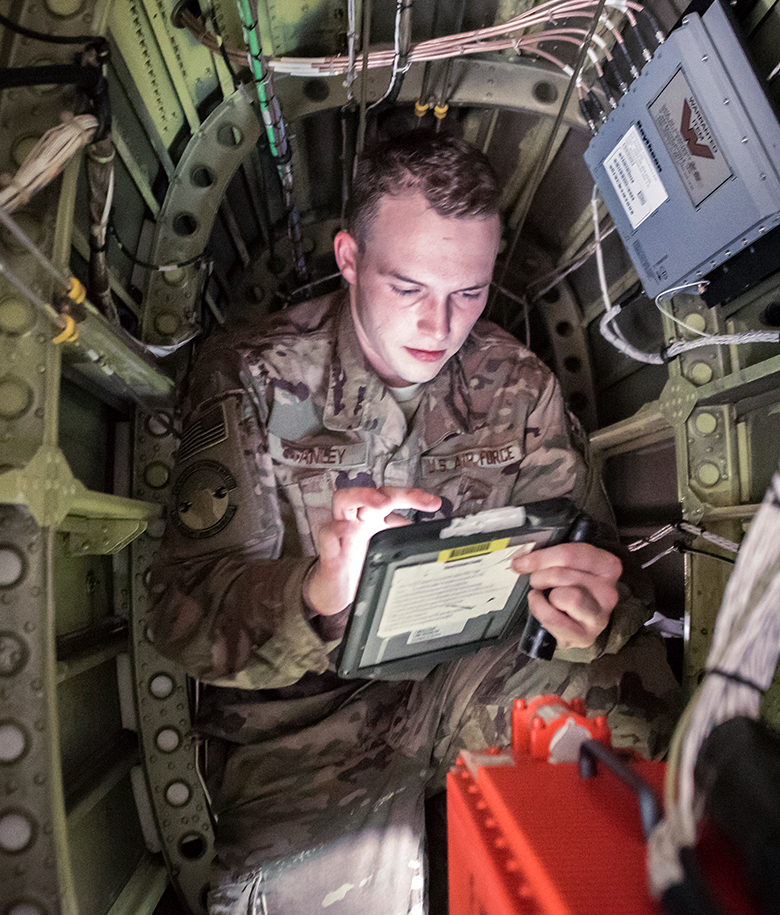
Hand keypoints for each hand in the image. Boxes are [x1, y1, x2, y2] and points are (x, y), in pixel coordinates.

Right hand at [304, 486, 441, 615]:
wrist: (336, 592)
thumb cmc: (360, 567)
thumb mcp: (387, 551)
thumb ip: (403, 539)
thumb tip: (429, 535)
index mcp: (373, 518)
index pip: (391, 496)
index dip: (412, 495)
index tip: (433, 503)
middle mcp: (357, 520)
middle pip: (372, 493)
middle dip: (396, 493)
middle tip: (415, 498)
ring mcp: (341, 533)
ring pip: (344, 500)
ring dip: (364, 496)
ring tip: (382, 503)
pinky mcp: (329, 552)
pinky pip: (327, 534)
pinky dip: (335, 530)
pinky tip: (344, 530)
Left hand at [511, 542, 621, 649]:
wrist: (578, 624)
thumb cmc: (573, 591)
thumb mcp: (568, 568)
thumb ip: (551, 558)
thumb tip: (522, 559)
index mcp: (607, 566)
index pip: (569, 553)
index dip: (539, 557)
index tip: (521, 562)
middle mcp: (608, 590)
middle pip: (560, 574)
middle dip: (540, 576)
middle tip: (537, 582)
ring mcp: (598, 615)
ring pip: (561, 595)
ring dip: (545, 595)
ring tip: (547, 597)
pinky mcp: (586, 635)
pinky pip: (552, 618)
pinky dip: (541, 611)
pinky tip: (544, 608)